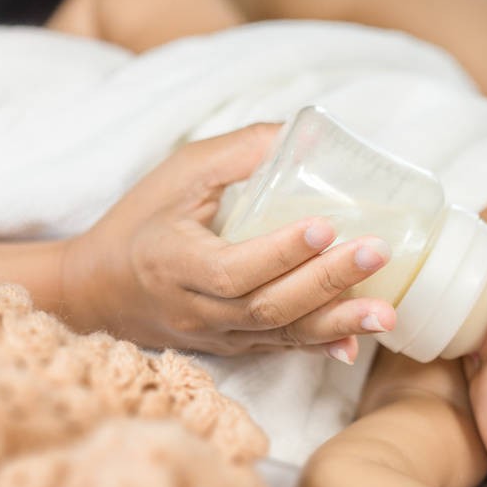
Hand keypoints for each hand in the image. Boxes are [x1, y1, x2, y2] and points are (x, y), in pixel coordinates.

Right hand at [62, 124, 395, 359]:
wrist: (101, 291)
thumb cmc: (142, 222)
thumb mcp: (179, 175)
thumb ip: (238, 155)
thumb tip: (306, 136)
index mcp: (174, 262)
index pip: (233, 267)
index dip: (280, 251)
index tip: (325, 224)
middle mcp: (197, 309)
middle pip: (267, 305)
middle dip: (327, 281)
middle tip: (376, 253)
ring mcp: (217, 335)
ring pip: (280, 335)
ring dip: (337, 324)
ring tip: (386, 315)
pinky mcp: (234, 347)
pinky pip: (280, 350)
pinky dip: (321, 347)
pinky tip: (355, 343)